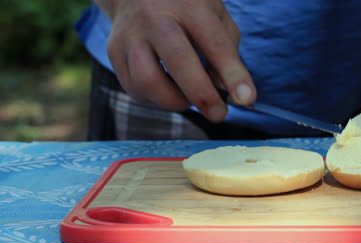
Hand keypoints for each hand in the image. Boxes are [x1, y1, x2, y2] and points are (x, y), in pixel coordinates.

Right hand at [95, 0, 255, 121]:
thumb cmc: (185, 9)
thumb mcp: (214, 18)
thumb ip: (227, 52)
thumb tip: (235, 95)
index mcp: (187, 4)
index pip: (214, 42)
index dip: (232, 73)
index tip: (247, 99)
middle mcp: (153, 17)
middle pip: (177, 62)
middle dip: (201, 95)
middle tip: (219, 114)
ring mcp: (129, 35)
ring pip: (148, 82)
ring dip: (175, 101)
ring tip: (189, 98)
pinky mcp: (113, 52)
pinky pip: (135, 89)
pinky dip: (156, 100)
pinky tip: (168, 91)